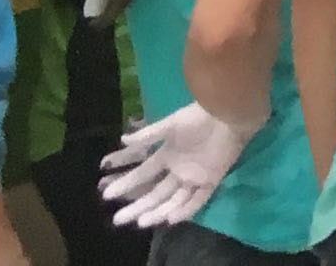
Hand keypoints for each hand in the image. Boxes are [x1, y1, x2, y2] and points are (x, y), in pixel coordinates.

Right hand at [102, 103, 255, 230]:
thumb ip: (148, 135)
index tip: (106, 194)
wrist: (229, 113)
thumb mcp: (171, 124)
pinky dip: (185, 210)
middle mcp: (178, 169)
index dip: (125, 184)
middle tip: (117, 220)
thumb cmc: (200, 116)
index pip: (142, 174)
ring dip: (157, 212)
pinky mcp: (212, 180)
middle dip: (137, 206)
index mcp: (167, 155)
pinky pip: (197, 200)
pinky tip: (169, 219)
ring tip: (140, 222)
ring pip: (173, 200)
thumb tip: (122, 140)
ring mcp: (194, 176)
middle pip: (155, 193)